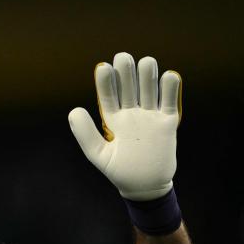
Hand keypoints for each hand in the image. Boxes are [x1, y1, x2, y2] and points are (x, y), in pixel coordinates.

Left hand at [68, 52, 181, 200]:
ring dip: (147, 76)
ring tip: (146, 62)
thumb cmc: (119, 171)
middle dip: (126, 72)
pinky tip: (168, 76)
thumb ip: (85, 134)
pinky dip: (170, 89)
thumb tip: (74, 110)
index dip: (105, 82)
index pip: (108, 96)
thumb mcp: (98, 154)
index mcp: (113, 120)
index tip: (103, 67)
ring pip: (149, 91)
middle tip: (123, 57)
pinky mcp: (167, 124)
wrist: (145, 187)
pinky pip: (169, 103)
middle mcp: (131, 114)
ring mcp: (149, 117)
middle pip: (129, 88)